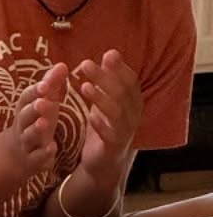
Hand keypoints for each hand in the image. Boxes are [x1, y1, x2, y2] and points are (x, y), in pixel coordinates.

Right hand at [6, 61, 67, 179]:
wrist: (17, 154)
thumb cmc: (35, 121)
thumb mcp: (43, 102)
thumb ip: (52, 84)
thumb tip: (62, 64)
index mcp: (26, 108)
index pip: (27, 96)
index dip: (36, 90)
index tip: (47, 84)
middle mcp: (23, 124)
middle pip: (25, 115)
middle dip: (33, 108)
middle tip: (43, 102)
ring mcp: (27, 142)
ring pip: (28, 135)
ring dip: (35, 129)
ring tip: (45, 123)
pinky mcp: (32, 160)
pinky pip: (36, 157)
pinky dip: (43, 153)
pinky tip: (52, 148)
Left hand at [76, 49, 141, 181]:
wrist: (103, 163)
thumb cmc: (104, 127)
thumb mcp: (107, 101)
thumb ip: (108, 81)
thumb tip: (110, 53)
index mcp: (132, 103)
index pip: (131, 81)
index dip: (121, 68)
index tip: (108, 53)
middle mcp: (132, 116)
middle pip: (122, 93)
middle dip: (105, 77)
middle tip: (86, 64)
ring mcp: (125, 132)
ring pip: (117, 113)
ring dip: (101, 99)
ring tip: (84, 87)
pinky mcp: (113, 148)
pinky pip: (111, 136)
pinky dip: (102, 125)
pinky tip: (90, 116)